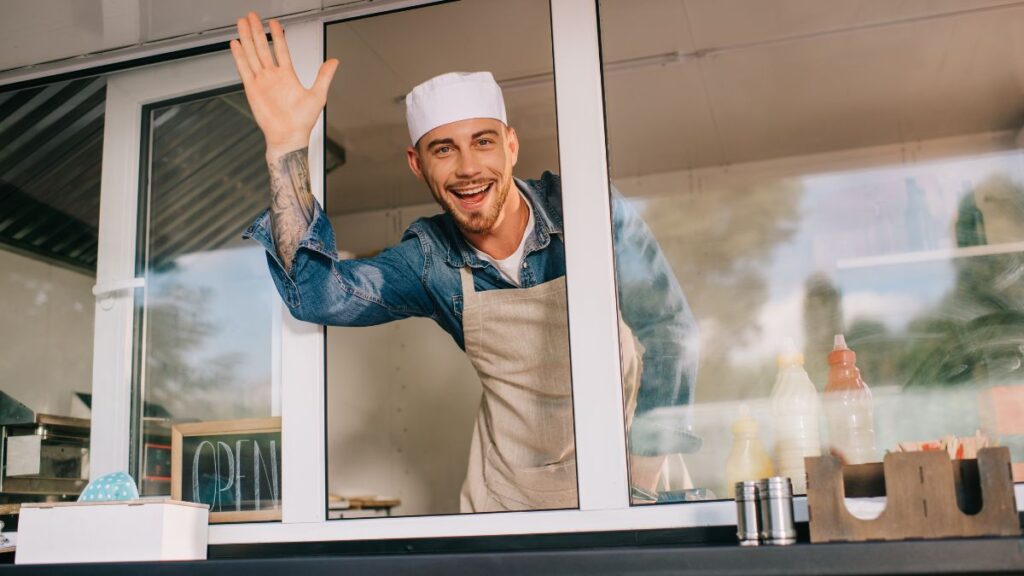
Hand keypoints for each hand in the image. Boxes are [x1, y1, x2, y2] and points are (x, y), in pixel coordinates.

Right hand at [229, 12, 338, 159]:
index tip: (274, 22)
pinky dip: (239, 56)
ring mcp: (262, 81)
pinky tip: (235, 44)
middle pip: (263, 47)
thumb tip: (334, 61)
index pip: (280, 49)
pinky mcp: (252, 89)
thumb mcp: (318, 95)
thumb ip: (324, 76)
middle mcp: (273, 76)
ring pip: (252, 54)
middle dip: (257, 31)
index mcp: (288, 76)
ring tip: (242, 23)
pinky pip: (244, 69)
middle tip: (252, 16)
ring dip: (247, 38)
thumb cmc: (302, 121)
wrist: (289, 136)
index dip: (277, 35)